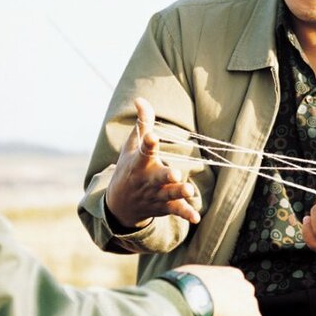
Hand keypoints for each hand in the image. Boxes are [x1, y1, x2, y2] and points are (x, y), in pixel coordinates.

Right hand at [105, 98, 199, 228]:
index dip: (148, 142)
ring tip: (190, 191)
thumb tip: (140, 98)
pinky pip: (175, 211)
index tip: (153, 136)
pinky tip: (196, 217)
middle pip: (157, 177)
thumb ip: (142, 123)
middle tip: (174, 173)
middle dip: (165, 176)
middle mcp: (147, 179)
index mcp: (139, 162)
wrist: (119, 205)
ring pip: (168, 194)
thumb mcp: (131, 146)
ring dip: (178, 193)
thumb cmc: (129, 168)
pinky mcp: (163, 207)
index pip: (143, 150)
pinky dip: (185, 213)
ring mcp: (155, 195)